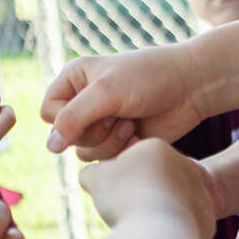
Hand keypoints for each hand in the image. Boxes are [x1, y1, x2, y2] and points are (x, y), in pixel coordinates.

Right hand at [41, 43, 205, 157]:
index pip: (48, 112)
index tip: (95, 109)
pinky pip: (105, 160)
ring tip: (131, 124)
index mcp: (74, 80)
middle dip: (95, 131)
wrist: (190, 89)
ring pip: (84, 152)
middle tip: (119, 115)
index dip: (67, 118)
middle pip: (66, 137)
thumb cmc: (149, 78)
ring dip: (110, 143)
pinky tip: (139, 136)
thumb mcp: (107, 92)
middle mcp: (83, 102)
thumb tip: (50, 148)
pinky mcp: (118, 142)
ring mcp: (101, 124)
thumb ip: (74, 118)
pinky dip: (122, 151)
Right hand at [78, 139, 215, 238]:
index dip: (117, 181)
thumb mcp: (96, 179)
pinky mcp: (207, 218)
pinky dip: (170, 232)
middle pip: (153, 182)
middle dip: (139, 196)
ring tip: (143, 225)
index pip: (132, 162)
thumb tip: (90, 175)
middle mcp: (184, 165)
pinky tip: (160, 237)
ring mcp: (199, 191)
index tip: (113, 195)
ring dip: (154, 213)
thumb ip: (92, 172)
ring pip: (169, 204)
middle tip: (126, 211)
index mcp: (157, 148)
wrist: (157, 234)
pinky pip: (182, 225)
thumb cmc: (125, 199)